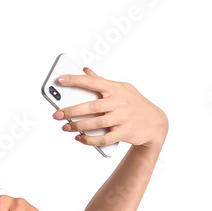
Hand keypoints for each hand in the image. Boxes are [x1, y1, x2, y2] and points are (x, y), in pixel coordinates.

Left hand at [53, 67, 167, 150]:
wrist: (155, 122)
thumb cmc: (134, 102)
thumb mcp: (122, 87)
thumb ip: (102, 80)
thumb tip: (85, 70)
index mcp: (115, 89)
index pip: (92, 82)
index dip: (75, 80)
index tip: (60, 79)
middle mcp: (119, 102)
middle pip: (91, 106)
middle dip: (71, 111)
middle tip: (57, 115)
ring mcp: (122, 118)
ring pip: (96, 124)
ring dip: (78, 126)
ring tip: (65, 127)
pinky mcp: (124, 133)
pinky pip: (103, 139)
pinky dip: (89, 140)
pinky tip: (79, 138)